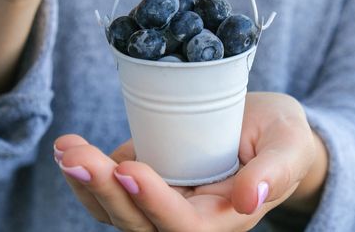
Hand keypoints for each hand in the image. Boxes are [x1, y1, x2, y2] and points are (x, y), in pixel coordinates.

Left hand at [54, 92, 327, 230]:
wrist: (264, 132)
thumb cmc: (281, 139)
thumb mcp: (287, 147)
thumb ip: (275, 173)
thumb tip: (249, 200)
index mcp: (225, 218)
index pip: (184, 225)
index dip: (154, 203)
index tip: (128, 169)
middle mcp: (189, 218)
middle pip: (140, 224)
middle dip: (106, 191)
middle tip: (77, 154)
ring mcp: (164, 202)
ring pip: (118, 212)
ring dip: (87, 184)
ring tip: (66, 149)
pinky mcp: (150, 184)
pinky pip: (112, 194)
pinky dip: (89, 176)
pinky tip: (70, 149)